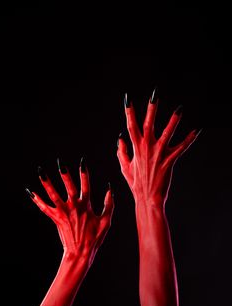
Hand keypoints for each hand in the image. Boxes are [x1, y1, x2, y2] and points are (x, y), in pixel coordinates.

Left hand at [26, 158, 113, 265]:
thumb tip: (110, 189)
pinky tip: (30, 192)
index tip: (82, 161)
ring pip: (53, 194)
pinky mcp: (55, 218)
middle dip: (65, 174)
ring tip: (41, 172)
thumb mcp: (106, 221)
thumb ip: (109, 204)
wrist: (80, 252)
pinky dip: (37, 200)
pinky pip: (44, 207)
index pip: (86, 185)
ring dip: (46, 182)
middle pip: (69, 187)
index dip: (84, 173)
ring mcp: (63, 212)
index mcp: (86, 205)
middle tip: (61, 163)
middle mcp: (74, 206)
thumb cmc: (94, 238)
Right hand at [117, 90, 200, 205]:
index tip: (127, 100)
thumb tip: (119, 140)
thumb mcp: (125, 168)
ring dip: (173, 121)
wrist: (148, 198)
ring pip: (167, 133)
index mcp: (135, 148)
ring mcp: (158, 154)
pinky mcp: (169, 161)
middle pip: (148, 124)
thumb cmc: (136, 184)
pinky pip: (181, 148)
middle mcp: (146, 148)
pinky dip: (188, 139)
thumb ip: (121, 153)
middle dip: (151, 109)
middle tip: (155, 95)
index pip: (131, 126)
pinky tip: (196, 131)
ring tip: (179, 109)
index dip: (129, 112)